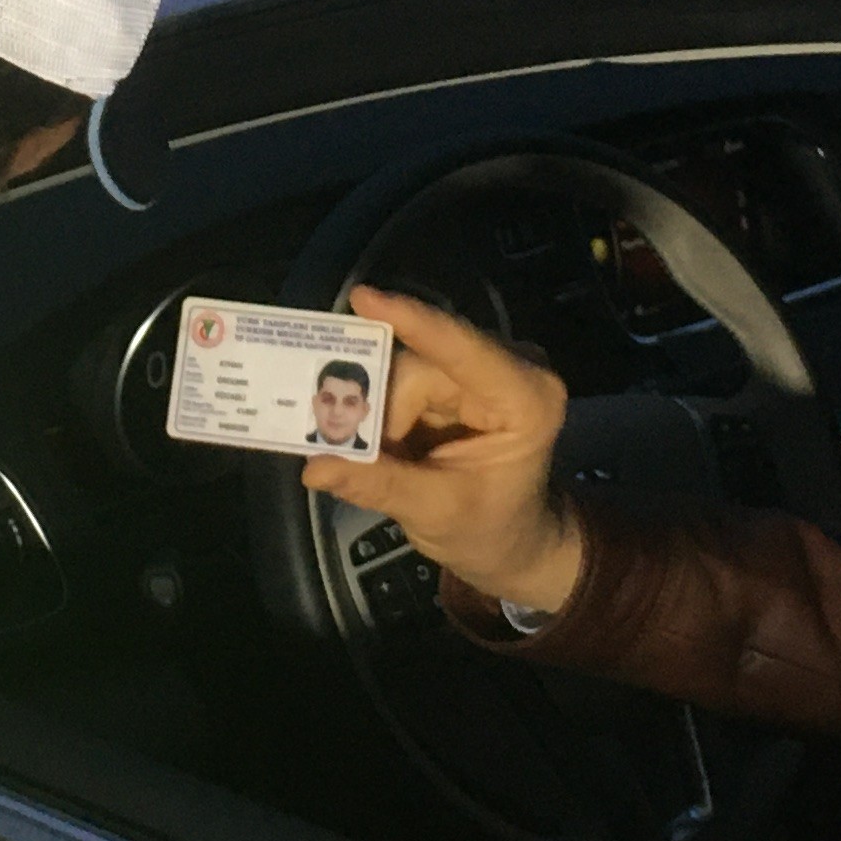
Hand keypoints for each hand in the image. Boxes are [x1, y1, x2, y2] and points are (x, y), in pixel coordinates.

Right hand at [302, 287, 583, 610]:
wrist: (513, 541)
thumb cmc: (491, 529)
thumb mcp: (438, 514)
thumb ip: (379, 484)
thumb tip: (314, 467)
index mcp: (526, 400)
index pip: (463, 350)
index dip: (412, 322)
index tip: (363, 298)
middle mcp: (509, 368)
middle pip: (417, 365)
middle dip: (375, 408)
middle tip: (336, 447)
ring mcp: (481, 367)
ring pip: (400, 371)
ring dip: (375, 415)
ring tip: (365, 457)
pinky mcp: (456, 374)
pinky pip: (400, 378)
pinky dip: (379, 412)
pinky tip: (375, 441)